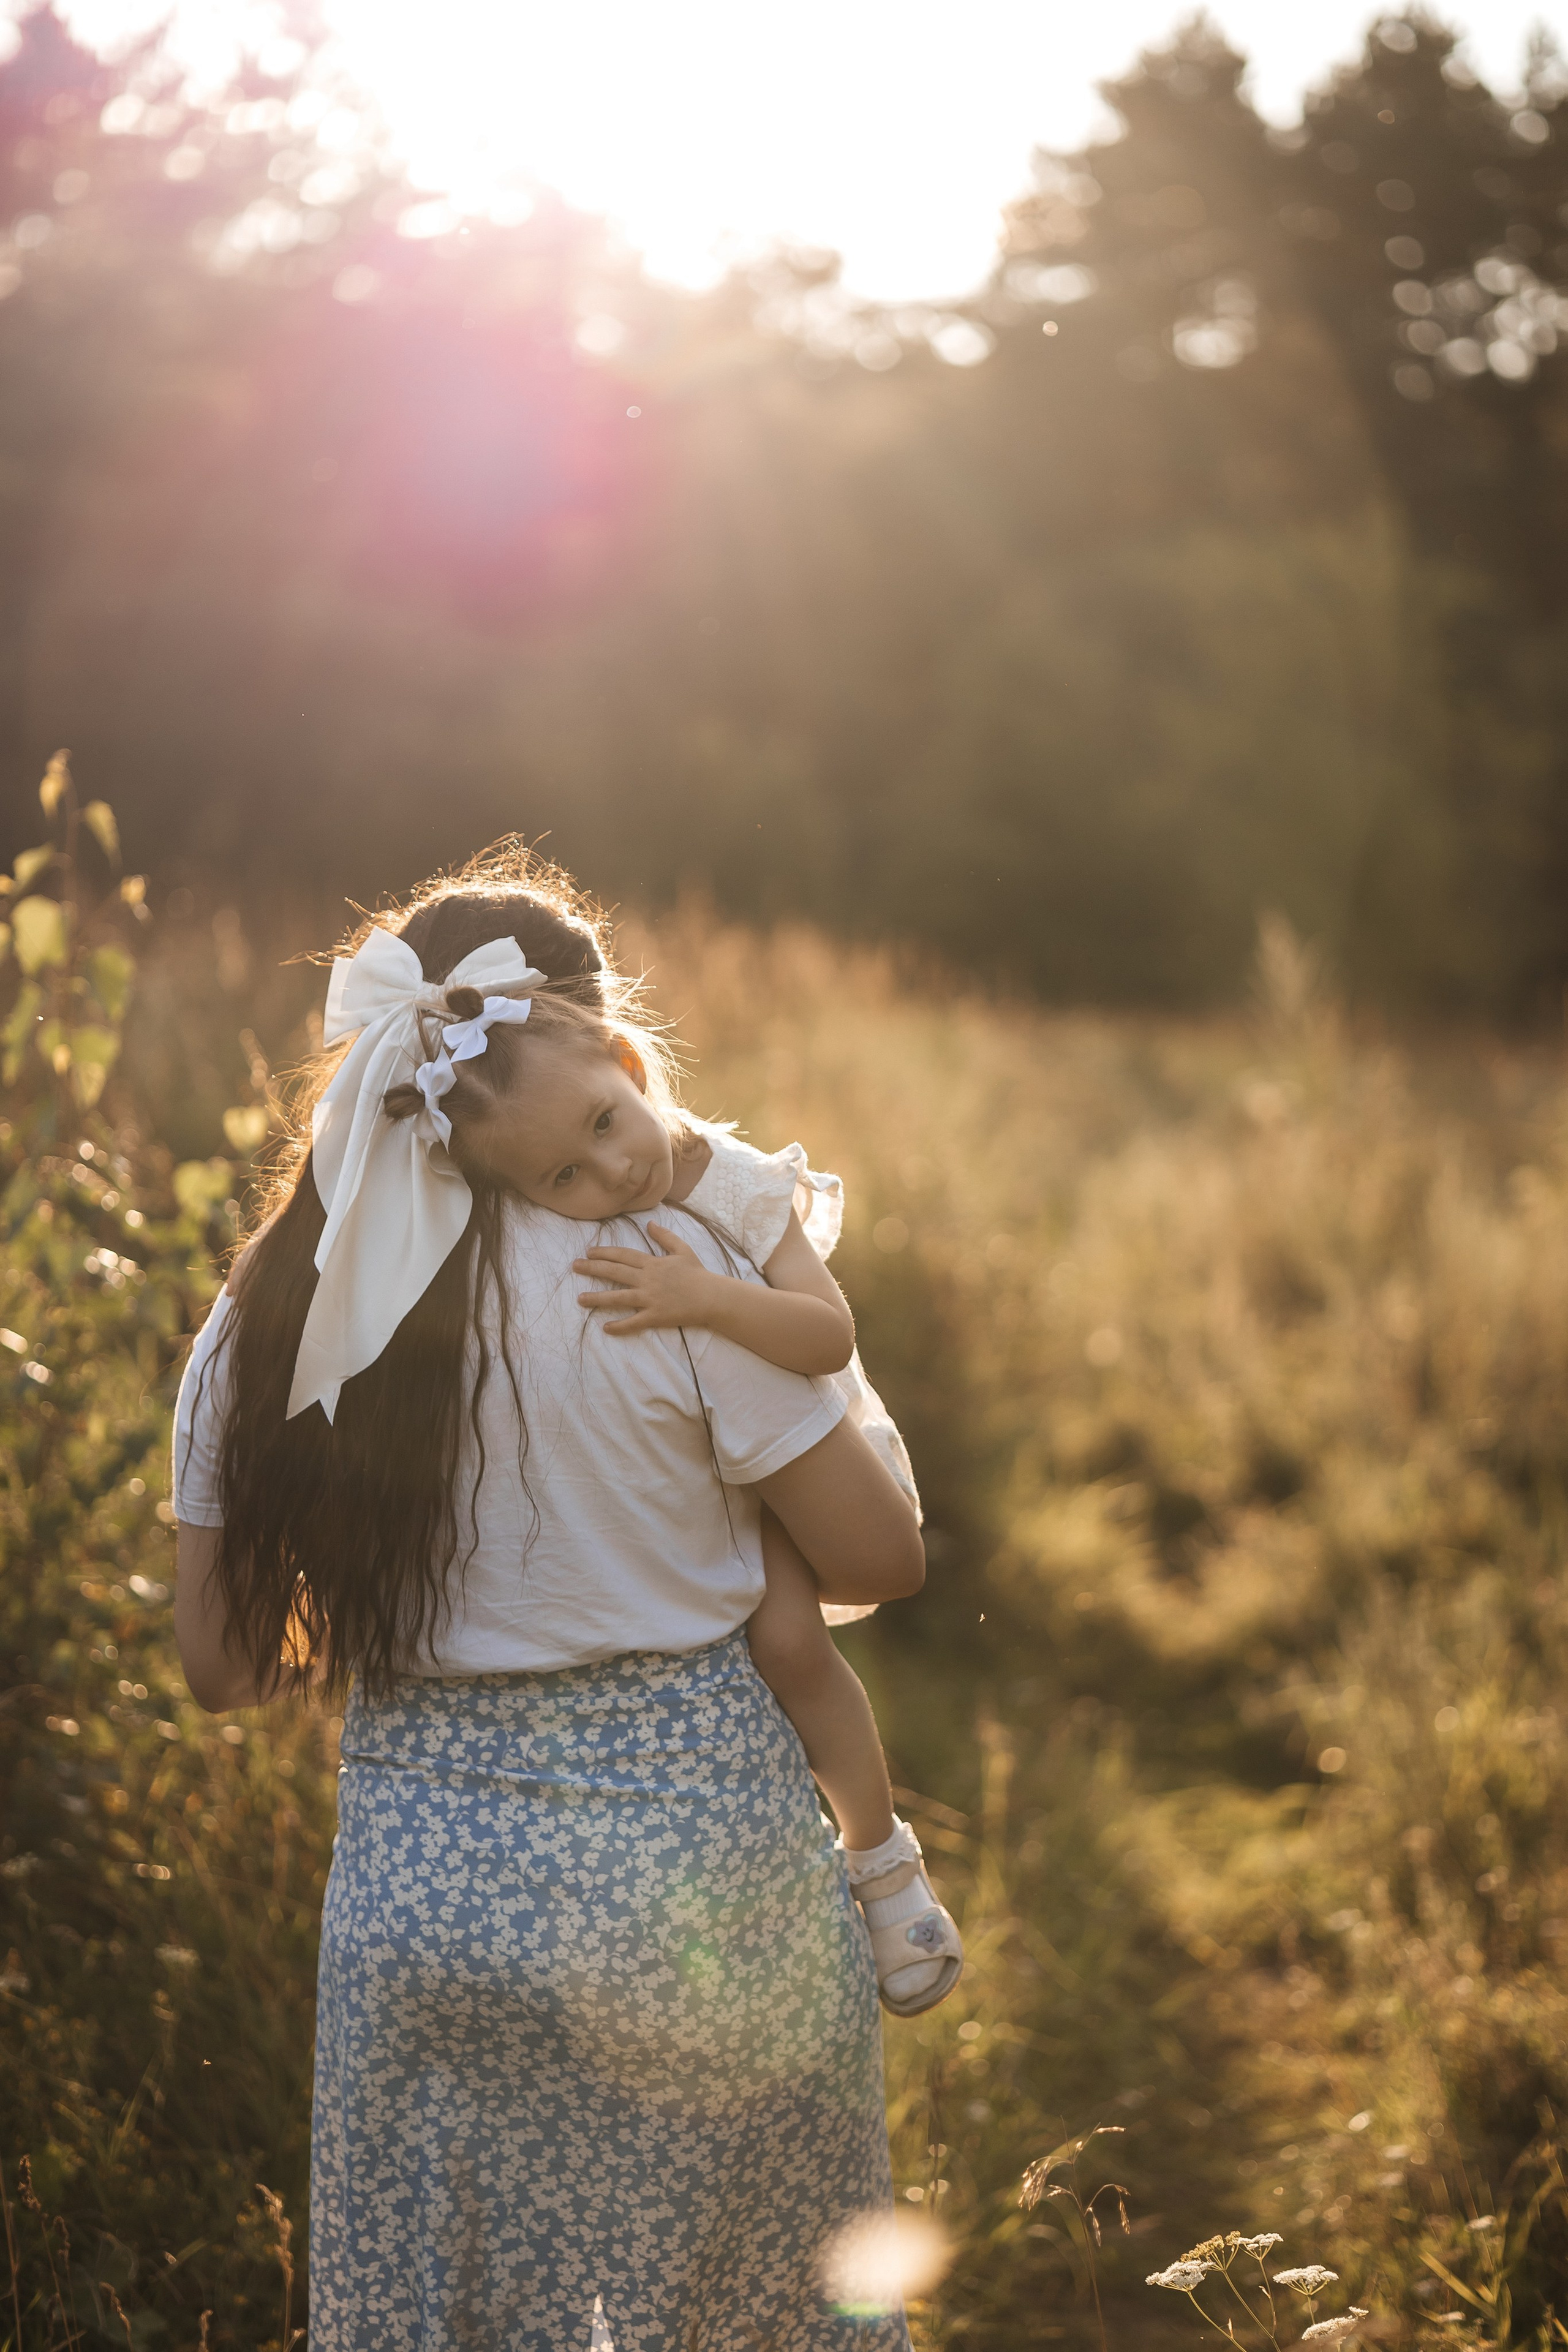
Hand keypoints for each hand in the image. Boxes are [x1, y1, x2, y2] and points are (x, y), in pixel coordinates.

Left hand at [574, 1224, 720, 1336]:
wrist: (711, 1296)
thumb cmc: (697, 1273)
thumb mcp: (682, 1249)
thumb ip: (665, 1237)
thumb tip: (650, 1224)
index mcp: (652, 1263)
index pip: (623, 1255)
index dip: (605, 1252)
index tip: (589, 1251)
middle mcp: (647, 1279)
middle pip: (615, 1272)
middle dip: (592, 1268)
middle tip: (575, 1266)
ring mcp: (650, 1298)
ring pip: (618, 1297)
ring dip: (597, 1298)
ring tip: (580, 1299)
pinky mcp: (655, 1316)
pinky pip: (634, 1322)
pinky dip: (620, 1326)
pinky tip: (605, 1328)